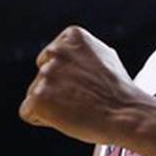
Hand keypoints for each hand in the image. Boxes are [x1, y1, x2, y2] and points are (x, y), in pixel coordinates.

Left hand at [19, 27, 143, 144]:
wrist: (127, 115)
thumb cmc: (119, 93)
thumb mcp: (105, 57)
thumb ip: (81, 53)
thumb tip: (68, 54)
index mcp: (72, 36)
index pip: (52, 58)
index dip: (68, 77)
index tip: (86, 84)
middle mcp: (56, 51)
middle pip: (42, 76)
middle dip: (56, 89)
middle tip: (82, 99)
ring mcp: (46, 74)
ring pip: (35, 95)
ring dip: (52, 105)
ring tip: (78, 108)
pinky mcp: (38, 97)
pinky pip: (28, 112)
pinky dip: (43, 120)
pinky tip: (66, 118)